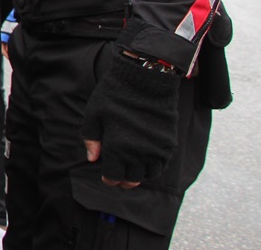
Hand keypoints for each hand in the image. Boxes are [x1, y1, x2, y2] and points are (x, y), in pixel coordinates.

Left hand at [80, 50, 180, 187]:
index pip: (113, 176)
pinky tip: (146, 162)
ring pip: (149, 174)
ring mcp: (155, 149)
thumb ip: (91, 139)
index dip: (109, 179)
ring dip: (140, 175)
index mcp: (116, 147)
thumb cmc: (114, 95)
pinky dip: (154, 167)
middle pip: (132, 178)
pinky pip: (162, 164)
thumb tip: (92, 159)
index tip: (107, 177)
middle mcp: (137, 152)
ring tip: (133, 170)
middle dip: (124, 180)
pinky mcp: (169, 143)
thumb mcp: (93, 115)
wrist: (145, 80)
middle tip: (119, 178)